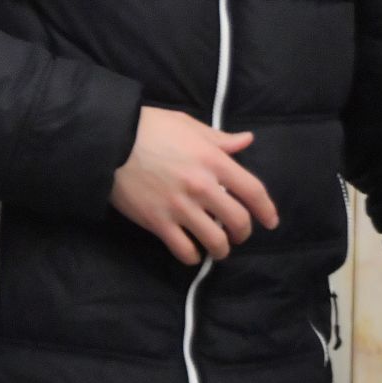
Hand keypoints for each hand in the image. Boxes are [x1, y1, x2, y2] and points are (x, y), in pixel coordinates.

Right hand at [110, 106, 278, 265]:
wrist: (110, 141)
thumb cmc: (149, 128)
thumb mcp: (187, 125)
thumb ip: (219, 139)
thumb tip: (246, 140)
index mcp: (213, 160)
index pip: (253, 191)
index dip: (267, 210)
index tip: (271, 221)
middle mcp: (202, 186)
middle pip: (238, 222)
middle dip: (242, 233)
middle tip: (237, 234)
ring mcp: (180, 207)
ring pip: (215, 242)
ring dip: (220, 249)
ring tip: (216, 246)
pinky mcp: (158, 222)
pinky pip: (184, 250)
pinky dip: (192, 256)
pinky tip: (192, 251)